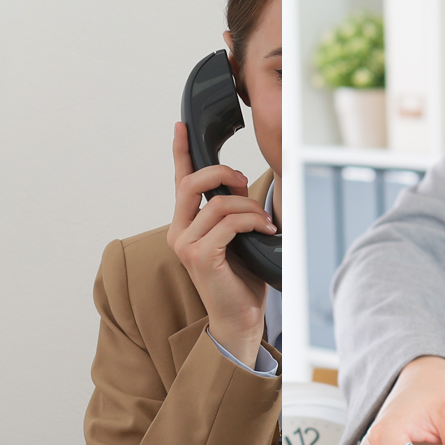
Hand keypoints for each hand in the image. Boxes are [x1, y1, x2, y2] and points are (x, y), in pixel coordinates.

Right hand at [169, 121, 275, 366]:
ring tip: (266, 223)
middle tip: (245, 182)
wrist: (239, 318)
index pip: (179, 181)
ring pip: (218, 204)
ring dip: (250, 208)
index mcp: (185, 224)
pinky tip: (265, 232)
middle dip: (223, 174)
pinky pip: (228, 224)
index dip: (180, 151)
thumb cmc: (239, 279)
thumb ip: (230, 213)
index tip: (181, 126)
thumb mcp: (235, 237)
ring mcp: (186, 245)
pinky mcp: (200, 257)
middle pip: (192, 182)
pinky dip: (252, 222)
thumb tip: (240, 184)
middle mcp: (178, 232)